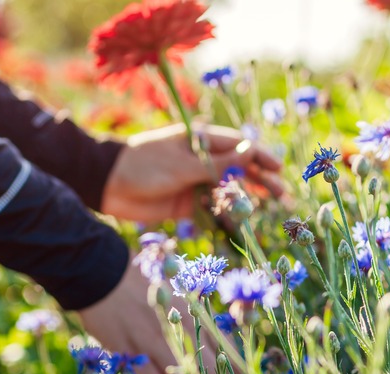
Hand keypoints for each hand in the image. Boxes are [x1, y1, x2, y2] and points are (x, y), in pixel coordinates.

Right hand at [77, 260, 221, 373]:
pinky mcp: (133, 352)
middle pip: (215, 372)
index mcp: (198, 315)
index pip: (230, 352)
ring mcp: (158, 341)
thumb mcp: (177, 296)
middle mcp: (184, 329)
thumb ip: (195, 322)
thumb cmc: (141, 284)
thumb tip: (211, 353)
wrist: (103, 272)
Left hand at [100, 124, 282, 222]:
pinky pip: (213, 206)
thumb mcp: (182, 164)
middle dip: (260, 179)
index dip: (259, 156)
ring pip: (228, 188)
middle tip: (281, 194)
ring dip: (247, 196)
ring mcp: (194, 181)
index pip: (237, 146)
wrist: (107, 185)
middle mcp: (201, 159)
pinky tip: (244, 218)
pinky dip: (227, 211)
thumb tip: (250, 152)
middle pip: (238, 168)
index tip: (277, 168)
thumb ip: (217, 164)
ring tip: (271, 206)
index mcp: (200, 140)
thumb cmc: (144, 165)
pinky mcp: (187, 202)